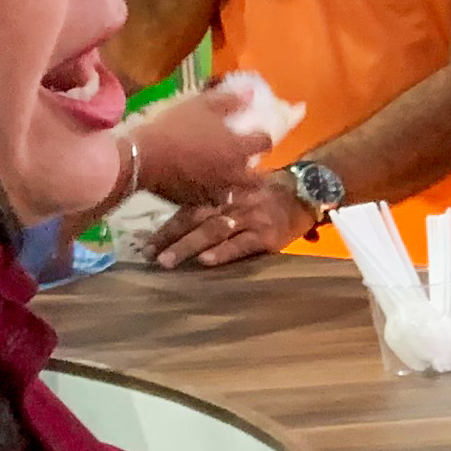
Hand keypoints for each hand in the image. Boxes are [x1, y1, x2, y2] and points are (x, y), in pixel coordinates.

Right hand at [130, 84, 278, 211]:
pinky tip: (202, 185)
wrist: (144, 157)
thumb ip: (229, 100)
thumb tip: (251, 94)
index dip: (263, 138)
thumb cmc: (175, 127)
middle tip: (244, 162)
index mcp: (238, 148)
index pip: (264, 144)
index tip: (256, 134)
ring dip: (234, 185)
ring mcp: (215, 191)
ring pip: (235, 193)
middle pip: (257, 180)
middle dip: (256, 172)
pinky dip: (211, 193)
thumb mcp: (202, 105)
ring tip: (224, 176)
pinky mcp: (196, 202)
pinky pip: (211, 200)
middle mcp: (233, 174)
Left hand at [150, 168, 318, 269]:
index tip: (143, 243)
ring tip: (168, 261)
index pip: (188, 208)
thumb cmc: (268, 193)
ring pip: (214, 232)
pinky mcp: (267, 235)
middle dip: (170, 238)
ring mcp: (249, 218)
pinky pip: (242, 245)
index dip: (165, 226)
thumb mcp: (239, 189)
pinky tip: (207, 261)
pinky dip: (223, 253)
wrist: (307, 191)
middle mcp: (231, 203)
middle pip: (195, 220)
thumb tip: (178, 225)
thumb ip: (214, 200)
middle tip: (149, 255)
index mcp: (222, 193)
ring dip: (188, 247)